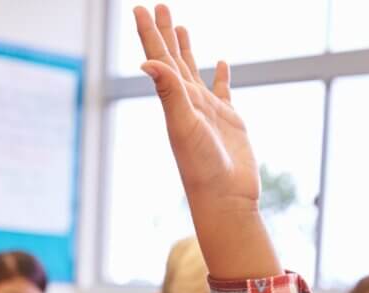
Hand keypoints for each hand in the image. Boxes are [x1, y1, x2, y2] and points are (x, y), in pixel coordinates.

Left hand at [134, 4, 256, 211]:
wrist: (224, 198)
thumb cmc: (201, 167)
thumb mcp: (183, 125)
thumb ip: (168, 92)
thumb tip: (147, 60)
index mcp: (173, 100)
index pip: (158, 58)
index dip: (149, 32)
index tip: (139, 8)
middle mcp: (186, 103)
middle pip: (172, 59)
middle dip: (164, 32)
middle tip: (157, 5)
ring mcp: (207, 111)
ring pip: (193, 72)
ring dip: (186, 50)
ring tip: (181, 26)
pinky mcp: (229, 121)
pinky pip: (223, 91)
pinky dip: (220, 76)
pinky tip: (221, 63)